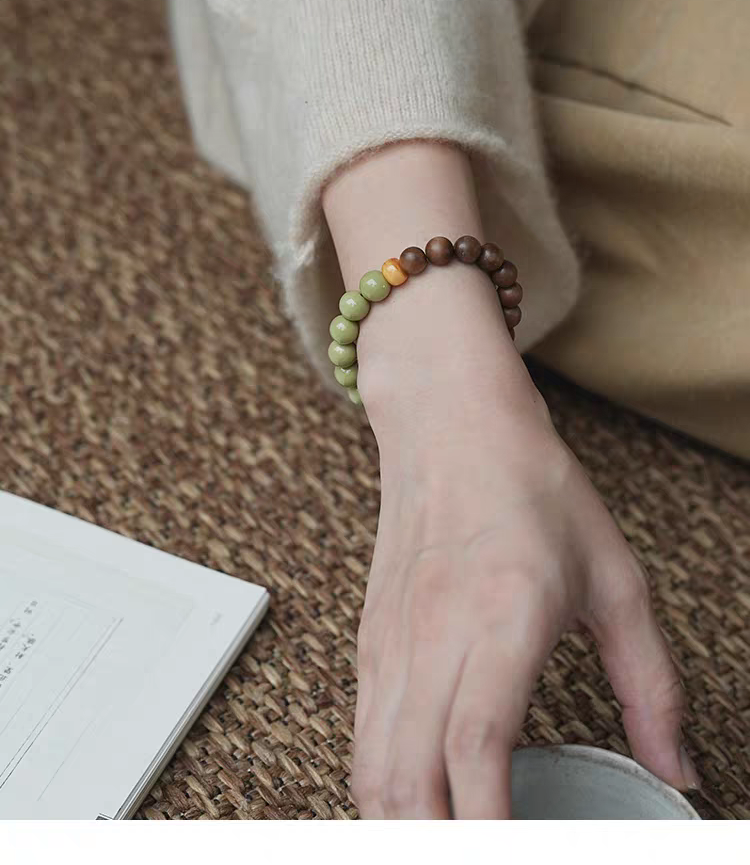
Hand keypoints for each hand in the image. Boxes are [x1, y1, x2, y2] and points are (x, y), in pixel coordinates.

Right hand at [350, 272, 696, 818]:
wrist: (450, 425)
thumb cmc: (531, 489)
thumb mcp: (615, 578)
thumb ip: (651, 682)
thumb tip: (679, 769)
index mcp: (501, 616)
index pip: (475, 746)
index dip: (485, 825)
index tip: (509, 856)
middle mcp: (432, 637)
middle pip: (407, 779)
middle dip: (436, 844)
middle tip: (482, 860)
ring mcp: (391, 643)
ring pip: (371, 769)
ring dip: (402, 828)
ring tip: (450, 844)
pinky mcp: (370, 642)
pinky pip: (362, 738)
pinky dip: (381, 792)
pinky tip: (415, 809)